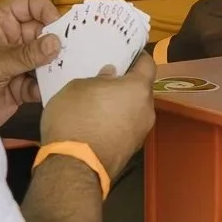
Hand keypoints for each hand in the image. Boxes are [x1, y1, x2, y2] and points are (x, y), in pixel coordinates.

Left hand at [0, 0, 62, 124]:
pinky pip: (39, 81)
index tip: (60, 27)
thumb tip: (57, 42)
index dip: (46, 11)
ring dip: (54, 65)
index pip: (29, 4)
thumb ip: (29, 53)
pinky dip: (46, 86)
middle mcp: (9, 37)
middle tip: (73, 51)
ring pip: (44, 57)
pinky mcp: (20, 85)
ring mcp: (16, 61)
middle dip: (55, 41)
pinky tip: (50, 90)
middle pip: (41, 31)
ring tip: (66, 71)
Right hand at [41, 53, 159, 181]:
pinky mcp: (131, 150)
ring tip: (97, 101)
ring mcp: (141, 132)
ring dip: (120, 104)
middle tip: (106, 78)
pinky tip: (96, 122)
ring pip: (134, 110)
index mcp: (138, 89)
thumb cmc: (75, 118)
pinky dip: (116, 122)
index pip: (148, 64)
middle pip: (141, 89)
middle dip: (126, 83)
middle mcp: (147, 110)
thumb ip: (99, 78)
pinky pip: (126, 127)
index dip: (138, 56)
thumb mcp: (77, 87)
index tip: (126, 53)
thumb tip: (110, 75)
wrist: (73, 167)